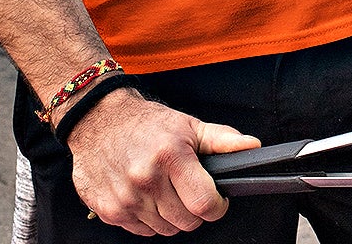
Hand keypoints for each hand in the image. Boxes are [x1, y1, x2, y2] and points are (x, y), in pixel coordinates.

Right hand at [66, 89, 258, 235]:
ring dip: (171, 215)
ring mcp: (125, 198)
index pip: (204, 204)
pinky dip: (149, 219)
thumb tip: (253, 147)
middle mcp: (146, 179)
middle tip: (189, 189)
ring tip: (166, 188)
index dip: (217, 206)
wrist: (98, 121)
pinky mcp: (109, 211)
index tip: (217, 199)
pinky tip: (146, 195)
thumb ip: (223, 140)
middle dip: (194, 210)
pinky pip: (142, 231)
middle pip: (186, 222)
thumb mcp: (188, 125)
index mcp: (170, 155)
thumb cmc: (147, 124)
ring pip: (165, 230)